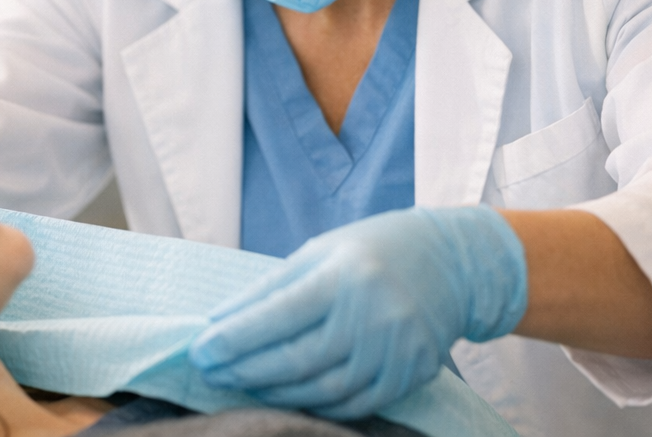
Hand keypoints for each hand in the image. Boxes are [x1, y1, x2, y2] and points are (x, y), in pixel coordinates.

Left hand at [189, 207, 526, 418]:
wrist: (451, 262)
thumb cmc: (373, 248)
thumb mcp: (321, 251)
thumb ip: (275, 286)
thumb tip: (224, 319)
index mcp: (344, 275)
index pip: (278, 315)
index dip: (235, 337)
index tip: (200, 349)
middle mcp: (371, 315)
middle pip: (296, 358)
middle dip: (245, 368)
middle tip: (210, 370)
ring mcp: (394, 350)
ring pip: (322, 388)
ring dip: (274, 391)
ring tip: (241, 383)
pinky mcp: (410, 375)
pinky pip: (355, 403)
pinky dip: (315, 404)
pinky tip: (287, 396)